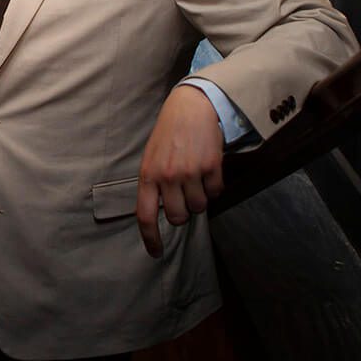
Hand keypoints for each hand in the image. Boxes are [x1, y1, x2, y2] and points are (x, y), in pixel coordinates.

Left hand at [136, 85, 224, 257]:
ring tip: (196, 179)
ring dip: (200, 199)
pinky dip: (214, 187)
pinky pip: (216, 192)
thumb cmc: (168, 134)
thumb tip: (161, 213)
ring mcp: (190, 172)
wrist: (191, 107)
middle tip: (183, 196)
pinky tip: (208, 171)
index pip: (145, 216)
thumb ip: (154, 184)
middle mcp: (168, 176)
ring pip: (199, 207)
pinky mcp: (211, 166)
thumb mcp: (152, 158)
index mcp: (148, 175)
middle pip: (177, 217)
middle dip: (183, 213)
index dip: (150, 238)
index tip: (156, 253)